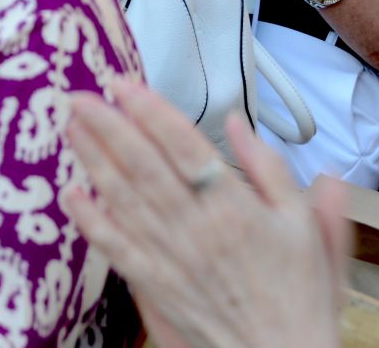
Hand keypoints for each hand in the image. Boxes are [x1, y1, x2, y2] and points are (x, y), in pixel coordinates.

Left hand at [63, 80, 347, 347]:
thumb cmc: (300, 294)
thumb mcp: (307, 223)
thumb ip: (271, 168)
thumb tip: (240, 125)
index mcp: (235, 207)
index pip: (183, 145)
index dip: (150, 111)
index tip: (124, 85)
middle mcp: (197, 228)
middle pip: (143, 166)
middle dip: (108, 126)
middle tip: (80, 95)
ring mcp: (172, 257)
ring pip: (123, 199)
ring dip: (93, 160)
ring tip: (72, 127)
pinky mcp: (156, 284)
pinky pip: (116, 248)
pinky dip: (90, 221)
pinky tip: (71, 195)